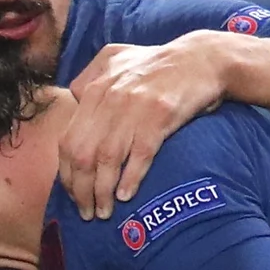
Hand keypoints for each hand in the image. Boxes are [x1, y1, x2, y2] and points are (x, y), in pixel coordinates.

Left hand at [59, 33, 233, 219]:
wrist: (202, 58)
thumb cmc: (157, 64)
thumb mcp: (116, 58)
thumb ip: (90, 76)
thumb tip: (75, 98)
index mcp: (95, 89)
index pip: (68, 140)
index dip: (67, 174)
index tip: (72, 194)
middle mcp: (110, 98)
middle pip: (82, 154)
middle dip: (80, 190)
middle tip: (85, 212)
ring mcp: (134, 107)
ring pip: (107, 158)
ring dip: (102, 191)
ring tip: (103, 212)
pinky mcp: (160, 115)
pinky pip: (139, 154)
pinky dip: (130, 178)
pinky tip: (125, 196)